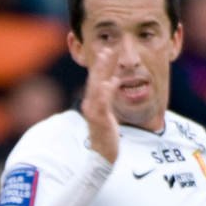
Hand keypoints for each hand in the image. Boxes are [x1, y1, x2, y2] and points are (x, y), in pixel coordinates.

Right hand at [80, 44, 120, 165]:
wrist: (101, 157)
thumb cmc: (106, 136)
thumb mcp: (108, 112)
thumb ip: (109, 96)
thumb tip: (114, 80)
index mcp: (93, 103)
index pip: (96, 80)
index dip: (101, 65)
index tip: (107, 50)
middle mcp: (90, 105)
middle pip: (95, 80)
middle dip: (101, 63)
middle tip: (107, 48)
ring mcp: (94, 112)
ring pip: (97, 87)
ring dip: (101, 71)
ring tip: (106, 57)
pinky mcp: (100, 121)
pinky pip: (103, 103)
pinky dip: (106, 92)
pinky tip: (111, 82)